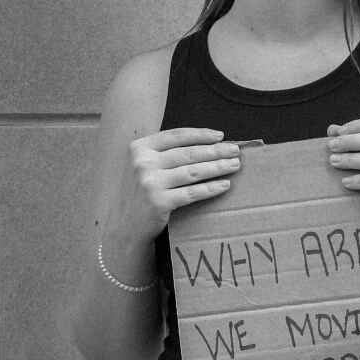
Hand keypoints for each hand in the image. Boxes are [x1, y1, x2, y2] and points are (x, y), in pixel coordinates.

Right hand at [120, 128, 240, 239]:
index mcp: (139, 147)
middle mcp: (143, 162)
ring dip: (218, 167)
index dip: (201, 135)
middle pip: (188, 153)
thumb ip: (164, 153)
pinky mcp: (159, 202)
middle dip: (216, 151)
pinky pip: (192, 193)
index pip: (176, 136)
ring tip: (234, 165)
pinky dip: (211, 188)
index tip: (221, 136)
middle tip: (235, 151)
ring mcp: (150, 183)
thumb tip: (205, 143)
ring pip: (193, 172)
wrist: (124, 224)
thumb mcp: (143, 165)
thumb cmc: (140, 192)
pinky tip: (225, 185)